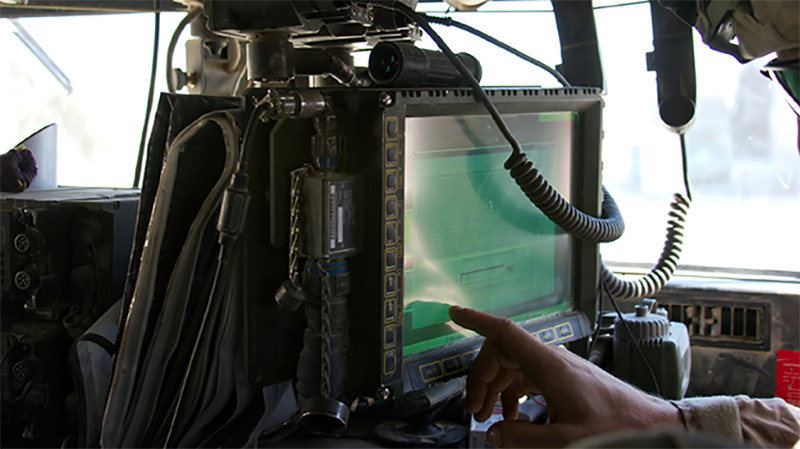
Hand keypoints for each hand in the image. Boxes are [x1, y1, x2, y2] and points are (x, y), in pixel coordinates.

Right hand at [449, 306, 682, 447]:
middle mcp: (551, 361)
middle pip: (502, 354)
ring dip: (495, 388)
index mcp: (549, 366)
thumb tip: (495, 434)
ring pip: (513, 367)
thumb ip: (524, 438)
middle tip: (474, 410)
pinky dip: (512, 394)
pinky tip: (512, 417)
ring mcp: (558, 369)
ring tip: (488, 417)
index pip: (505, 333)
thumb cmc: (619, 428)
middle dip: (481, 378)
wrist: (651, 425)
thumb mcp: (566, 441)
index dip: (476, 321)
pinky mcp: (565, 380)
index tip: (455, 314)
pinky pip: (528, 378)